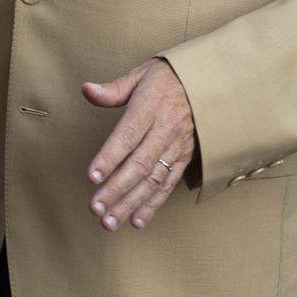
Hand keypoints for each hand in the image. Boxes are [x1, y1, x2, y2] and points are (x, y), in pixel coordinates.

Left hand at [82, 58, 196, 230]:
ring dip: (131, 203)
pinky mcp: (184, 159)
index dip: (110, 157)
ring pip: (153, 180)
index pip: (128, 135)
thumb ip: (113, 89)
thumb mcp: (141, 75)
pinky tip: (136, 220)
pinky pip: (168, 185)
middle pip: (139, 164)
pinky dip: (153, 205)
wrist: (209, 85)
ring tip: (110, 222)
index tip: (92, 176)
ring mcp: (177, 147)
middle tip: (96, 209)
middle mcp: (165, 130)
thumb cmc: (167, 79)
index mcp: (150, 107)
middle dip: (116, 189)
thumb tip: (87, 90)